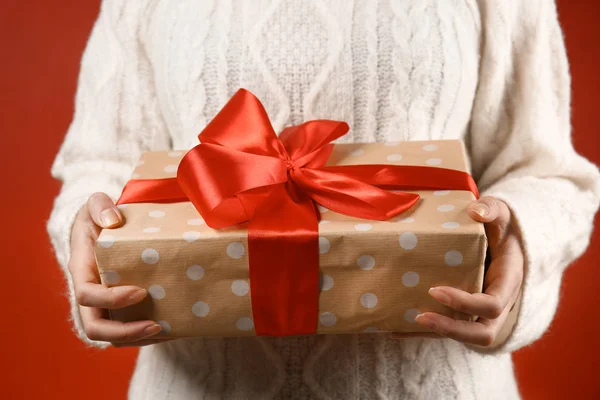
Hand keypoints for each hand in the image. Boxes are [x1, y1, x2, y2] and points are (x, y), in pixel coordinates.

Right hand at [69, 192, 164, 346]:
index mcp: (81, 269)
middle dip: (124, 332)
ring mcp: (102, 304)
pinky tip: (171, 328)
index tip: (140, 291)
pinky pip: (126, 330)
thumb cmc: (99, 216)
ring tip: (167, 331)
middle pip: (95, 327)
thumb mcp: (95, 203)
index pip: (87, 294)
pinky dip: (145, 334)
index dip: (111, 299)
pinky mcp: (118, 308)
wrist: (101, 227)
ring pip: (111, 335)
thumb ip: (100, 206)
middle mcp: (89, 292)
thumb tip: (112, 219)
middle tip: (156, 325)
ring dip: (137, 338)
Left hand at [394, 196, 523, 346]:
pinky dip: (424, 332)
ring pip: (465, 336)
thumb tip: (475, 211)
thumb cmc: (502, 227)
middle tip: (420, 316)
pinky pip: (449, 328)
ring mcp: (484, 312)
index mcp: (509, 282)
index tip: (436, 290)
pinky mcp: (468, 313)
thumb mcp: (502, 213)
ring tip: (402, 325)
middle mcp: (500, 303)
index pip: (492, 305)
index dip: (465, 303)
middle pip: (483, 333)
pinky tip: (396, 328)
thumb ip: (491, 209)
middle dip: (451, 329)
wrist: (506, 241)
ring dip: (435, 333)